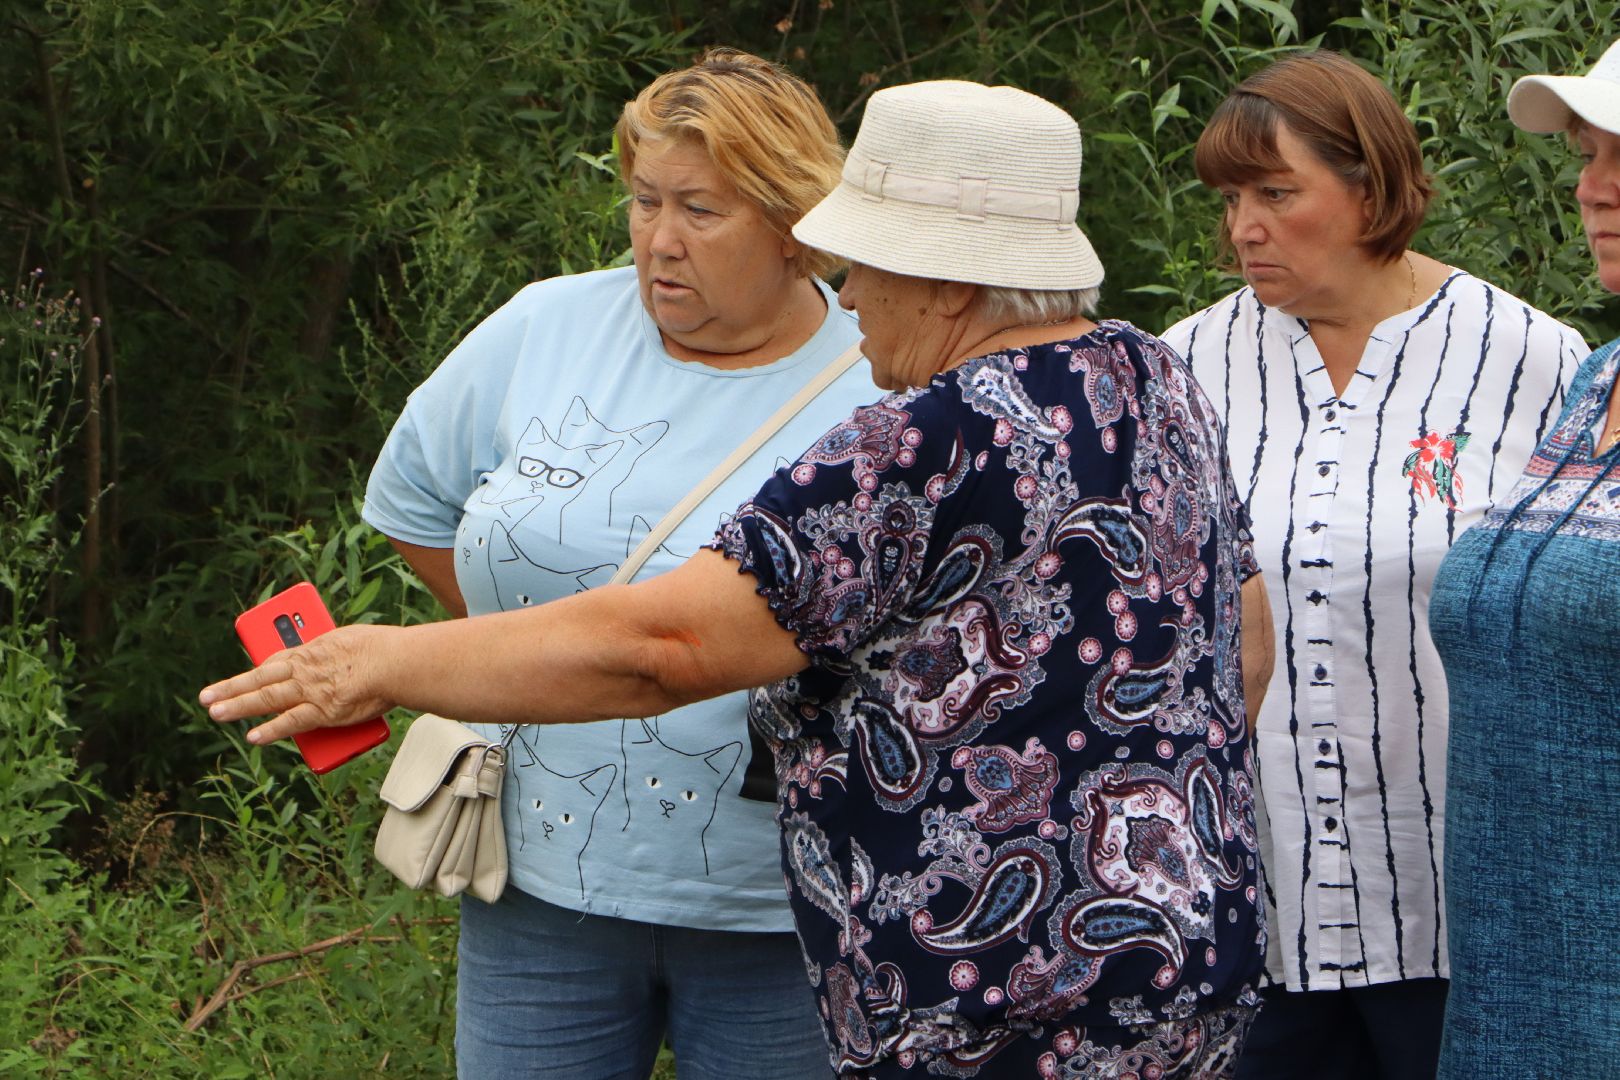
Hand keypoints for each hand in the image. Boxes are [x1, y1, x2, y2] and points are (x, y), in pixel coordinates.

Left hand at [200, 624, 397, 744]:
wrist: (394, 662)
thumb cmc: (382, 649)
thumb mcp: (353, 642)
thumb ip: (339, 655)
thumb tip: (340, 667)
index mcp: (312, 650)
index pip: (277, 659)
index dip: (258, 669)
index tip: (248, 674)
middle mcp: (305, 669)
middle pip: (260, 678)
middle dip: (232, 687)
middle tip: (208, 696)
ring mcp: (310, 691)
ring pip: (266, 699)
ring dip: (237, 706)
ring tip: (215, 713)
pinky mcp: (322, 711)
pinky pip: (291, 722)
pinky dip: (271, 730)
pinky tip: (253, 737)